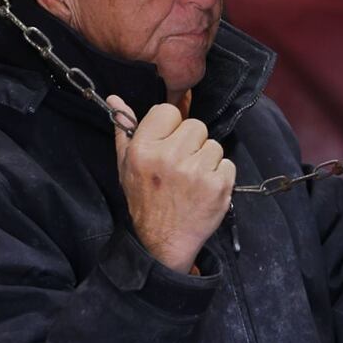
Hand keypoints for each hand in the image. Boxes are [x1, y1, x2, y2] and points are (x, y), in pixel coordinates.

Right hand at [109, 95, 234, 273]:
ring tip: (192, 180)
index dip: (171, 127)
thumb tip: (114, 99)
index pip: (168, 111)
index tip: (168, 143)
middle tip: (181, 165)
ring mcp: (196, 171)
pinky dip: (220, 176)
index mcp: (144, 149)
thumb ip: (124, 130)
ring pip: (214, 144)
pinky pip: (227, 164)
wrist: (162, 244)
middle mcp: (169, 157)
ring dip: (206, 160)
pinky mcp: (218, 185)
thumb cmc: (144, 201)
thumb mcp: (126, 166)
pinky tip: (204, 190)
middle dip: (191, 143)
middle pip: (196, 125)